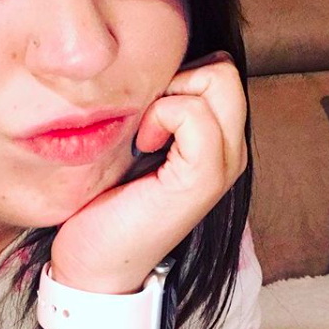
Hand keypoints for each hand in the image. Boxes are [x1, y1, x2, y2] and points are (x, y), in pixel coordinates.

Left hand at [50, 51, 247, 293]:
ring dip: (171, 94)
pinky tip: (143, 145)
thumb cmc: (111, 198)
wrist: (97, 260)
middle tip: (150, 114)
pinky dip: (163, 116)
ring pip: (220, 80)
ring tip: (146, 133)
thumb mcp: (138, 140)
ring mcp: (223, 164)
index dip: (180, 73)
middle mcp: (231, 148)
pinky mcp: (203, 178)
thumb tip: (154, 68)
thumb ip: (160, 108)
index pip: (219, 68)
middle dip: (181, 76)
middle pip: (225, 68)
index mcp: (218, 138)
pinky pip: (195, 113)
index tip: (148, 107)